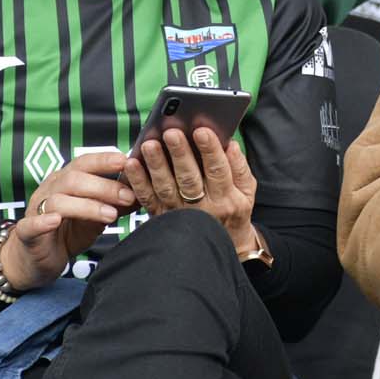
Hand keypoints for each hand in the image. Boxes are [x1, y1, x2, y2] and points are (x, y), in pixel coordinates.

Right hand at [5, 150, 135, 290]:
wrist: (37, 259)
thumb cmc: (69, 231)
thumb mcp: (96, 216)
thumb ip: (114, 203)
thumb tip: (143, 192)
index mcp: (66, 180)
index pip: (84, 163)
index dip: (104, 160)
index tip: (126, 161)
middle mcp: (50, 190)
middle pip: (74, 179)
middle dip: (104, 186)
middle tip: (128, 196)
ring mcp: (36, 210)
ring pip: (58, 200)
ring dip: (86, 205)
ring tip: (110, 215)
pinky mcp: (26, 233)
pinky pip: (30, 224)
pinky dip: (42, 221)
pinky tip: (56, 220)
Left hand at [123, 127, 258, 252]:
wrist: (222, 248)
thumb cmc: (233, 213)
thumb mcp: (246, 193)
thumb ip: (240, 168)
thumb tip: (230, 144)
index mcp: (227, 199)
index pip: (219, 170)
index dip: (210, 150)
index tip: (201, 130)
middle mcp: (204, 208)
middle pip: (190, 179)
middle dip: (180, 154)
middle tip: (171, 133)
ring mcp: (180, 214)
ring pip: (167, 188)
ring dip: (157, 165)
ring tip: (150, 144)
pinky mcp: (162, 218)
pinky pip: (148, 199)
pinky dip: (139, 182)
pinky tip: (132, 164)